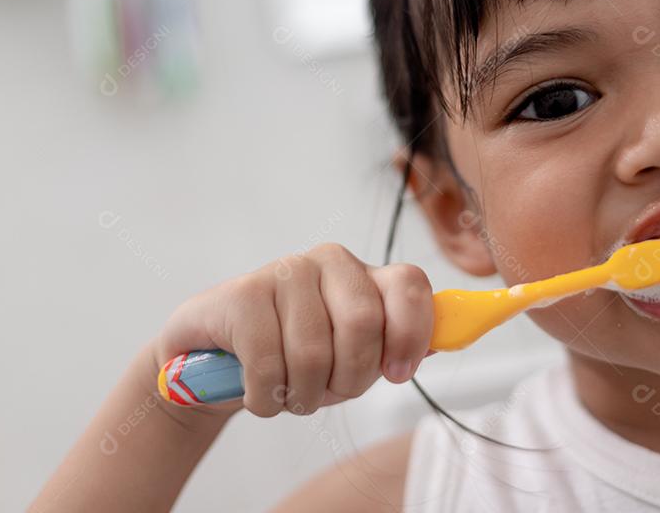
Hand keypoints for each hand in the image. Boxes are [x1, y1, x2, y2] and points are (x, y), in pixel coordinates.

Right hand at [152, 243, 434, 416]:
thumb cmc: (293, 357)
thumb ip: (395, 345)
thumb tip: (446, 339)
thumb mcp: (351, 357)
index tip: (395, 374)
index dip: (410, 334)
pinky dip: (265, 397)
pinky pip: (268, 365)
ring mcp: (284, 272)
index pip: (409, 285)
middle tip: (326, 391)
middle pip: (362, 325)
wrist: (214, 362)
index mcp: (365, 275)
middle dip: (347, 379)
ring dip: (301, 396)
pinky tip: (256, 390)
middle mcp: (329, 261)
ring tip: (287, 391)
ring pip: (313, 354)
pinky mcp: (243, 293)